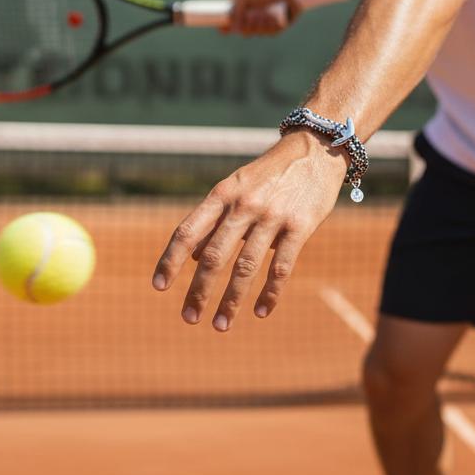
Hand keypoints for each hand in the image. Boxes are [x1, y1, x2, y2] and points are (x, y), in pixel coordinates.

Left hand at [152, 130, 346, 329]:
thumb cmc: (270, 175)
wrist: (316, 149)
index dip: (171, 260)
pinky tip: (260, 312)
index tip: (159, 286)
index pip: (187, 231)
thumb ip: (215, 219)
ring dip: (231, 300)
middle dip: (199, 290)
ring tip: (220, 325)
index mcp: (222, 194)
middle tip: (188, 318)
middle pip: (214, 256)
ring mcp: (272, 216)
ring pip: (246, 266)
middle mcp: (244, 205)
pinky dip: (269, 293)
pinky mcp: (300, 226)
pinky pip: (281, 267)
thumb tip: (193, 257)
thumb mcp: (236, 187)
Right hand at [226, 0, 300, 35]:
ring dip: (259, 23)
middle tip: (251, 17)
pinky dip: (271, 25)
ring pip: (256, 33)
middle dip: (246, 26)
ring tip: (266, 12)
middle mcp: (252, 17)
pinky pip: (269, 32)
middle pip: (243, 31)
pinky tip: (275, 16)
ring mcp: (264, 23)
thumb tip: (233, 26)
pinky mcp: (276, 27)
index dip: (225, 27)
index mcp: (243, 8)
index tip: (222, 30)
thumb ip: (236, 9)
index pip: (230, 22)